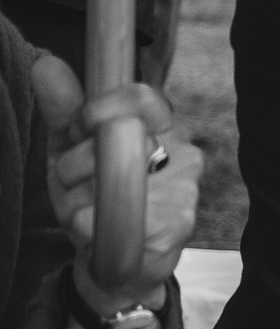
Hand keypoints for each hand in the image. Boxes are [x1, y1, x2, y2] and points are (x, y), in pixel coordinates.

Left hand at [33, 57, 200, 308]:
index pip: (141, 98)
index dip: (101, 109)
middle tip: (73, 183)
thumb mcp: (70, 149)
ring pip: (108, 183)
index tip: (82, 126)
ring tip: (85, 213)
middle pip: (117, 140)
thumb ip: (62, 108)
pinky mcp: (176, 227)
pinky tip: (95, 233)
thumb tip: (47, 62)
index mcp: (161, 130)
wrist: (118, 265)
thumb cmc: (95, 199)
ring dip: (77, 201)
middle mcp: (183, 156)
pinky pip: (109, 218)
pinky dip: (86, 228)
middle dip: (76, 165)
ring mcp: (184, 191)